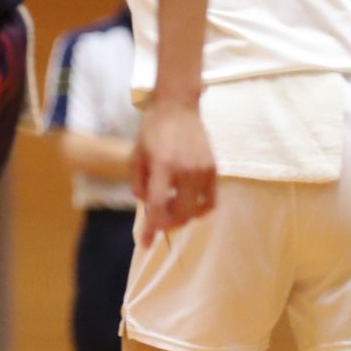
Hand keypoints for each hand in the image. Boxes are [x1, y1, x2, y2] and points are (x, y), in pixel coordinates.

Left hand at [131, 102, 216, 243]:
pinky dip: (199, 208)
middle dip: (167, 223)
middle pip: (181, 213)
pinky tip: (188, 203)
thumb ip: (139, 183)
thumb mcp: (136, 155)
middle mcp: (186, 170)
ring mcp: (203, 170)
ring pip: (197, 210)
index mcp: (163, 166)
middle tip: (158, 218)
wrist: (178, 108)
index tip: (144, 242)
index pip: (157, 206)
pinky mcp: (214, 169)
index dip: (150, 228)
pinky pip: (210, 200)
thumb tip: (148, 204)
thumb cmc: (152, 131)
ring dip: (182, 216)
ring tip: (171, 205)